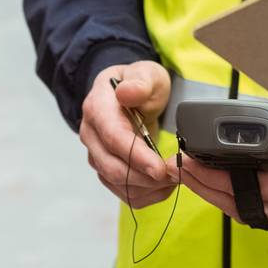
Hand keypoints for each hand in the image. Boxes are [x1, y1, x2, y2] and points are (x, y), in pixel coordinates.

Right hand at [80, 61, 175, 208]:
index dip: (136, 156)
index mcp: (98, 108)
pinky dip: (145, 194)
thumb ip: (140, 82)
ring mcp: (96, 154)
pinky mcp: (105, 169)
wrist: (130, 95)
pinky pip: (122, 191)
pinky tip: (164, 186)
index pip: (114, 138)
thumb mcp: (146, 74)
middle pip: (113, 167)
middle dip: (146, 176)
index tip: (159, 168)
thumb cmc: (140, 84)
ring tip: (174, 178)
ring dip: (148, 187)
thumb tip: (126, 93)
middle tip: (176, 174)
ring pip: (117, 183)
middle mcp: (91, 134)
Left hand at [172, 113, 267, 229]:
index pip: (244, 188)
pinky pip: (255, 214)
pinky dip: (233, 200)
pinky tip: (219, 186)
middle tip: (177, 169)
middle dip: (203, 187)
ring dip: (214, 196)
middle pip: (235, 206)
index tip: (188, 162)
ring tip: (191, 176)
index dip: (212, 177)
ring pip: (243, 213)